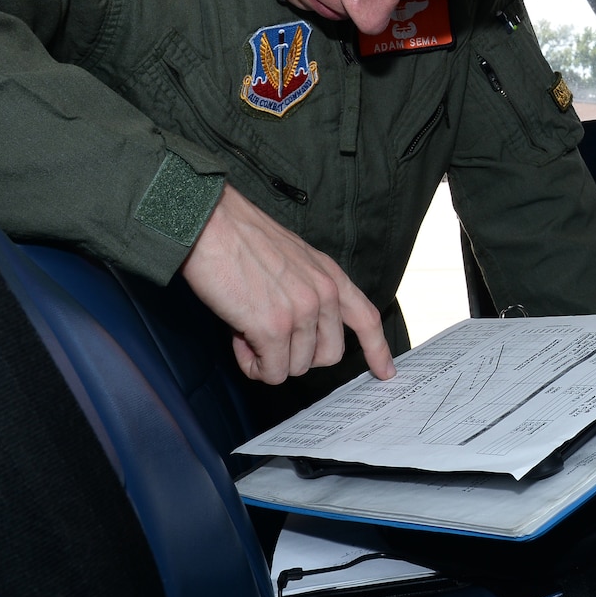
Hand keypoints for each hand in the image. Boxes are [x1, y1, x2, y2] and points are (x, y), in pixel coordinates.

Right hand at [180, 184, 395, 384]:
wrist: (209, 223)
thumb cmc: (240, 239)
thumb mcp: (293, 259)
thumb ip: (307, 292)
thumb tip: (299, 335)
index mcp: (330, 276)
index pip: (367, 318)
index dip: (377, 349)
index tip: (385, 372)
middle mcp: (324, 295)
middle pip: (328, 356)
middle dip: (297, 355)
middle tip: (266, 333)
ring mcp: (301, 312)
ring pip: (296, 367)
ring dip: (268, 357)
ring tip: (245, 325)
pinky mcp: (273, 328)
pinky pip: (271, 372)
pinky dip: (253, 365)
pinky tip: (238, 338)